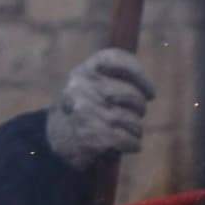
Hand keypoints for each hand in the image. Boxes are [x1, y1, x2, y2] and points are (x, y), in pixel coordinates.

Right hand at [48, 48, 151, 165]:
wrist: (54, 140)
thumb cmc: (83, 108)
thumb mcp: (89, 83)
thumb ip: (113, 76)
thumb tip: (147, 89)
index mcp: (84, 71)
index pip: (116, 59)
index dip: (138, 74)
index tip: (150, 91)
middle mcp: (83, 88)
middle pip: (131, 94)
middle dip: (140, 107)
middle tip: (138, 113)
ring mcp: (87, 112)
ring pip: (132, 120)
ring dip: (136, 129)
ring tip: (130, 131)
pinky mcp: (91, 136)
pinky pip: (128, 139)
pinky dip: (133, 144)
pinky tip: (131, 145)